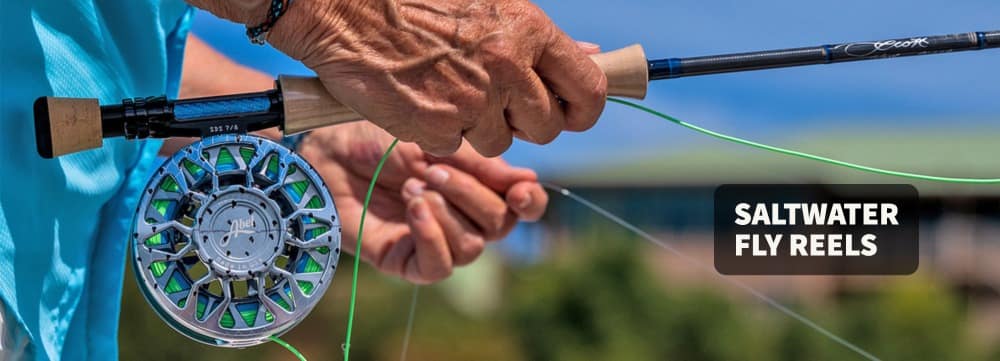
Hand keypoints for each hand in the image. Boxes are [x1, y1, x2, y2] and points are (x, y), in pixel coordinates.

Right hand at [260, 0, 606, 156]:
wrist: (346, 9)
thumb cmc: (417, 1)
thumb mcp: (490, 4)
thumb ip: (539, 39)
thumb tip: (591, 56)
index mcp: (528, 31)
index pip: (588, 88)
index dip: (582, 108)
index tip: (569, 112)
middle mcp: (508, 67)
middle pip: (547, 126)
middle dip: (526, 121)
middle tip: (497, 101)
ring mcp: (473, 101)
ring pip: (500, 142)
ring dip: (480, 126)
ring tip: (449, 89)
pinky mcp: (438, 127)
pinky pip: (457, 145)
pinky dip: (442, 130)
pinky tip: (423, 97)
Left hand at [297, 122, 547, 283]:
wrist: (325, 150)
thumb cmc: (377, 137)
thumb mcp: (435, 141)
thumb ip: (480, 164)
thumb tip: (528, 181)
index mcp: (475, 185)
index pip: (521, 206)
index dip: (528, 202)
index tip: (519, 189)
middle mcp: (461, 216)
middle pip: (498, 225)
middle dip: (471, 195)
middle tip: (433, 170)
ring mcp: (433, 240)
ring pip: (471, 247)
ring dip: (447, 212)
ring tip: (413, 186)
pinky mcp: (405, 261)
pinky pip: (439, 266)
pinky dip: (432, 236)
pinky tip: (414, 209)